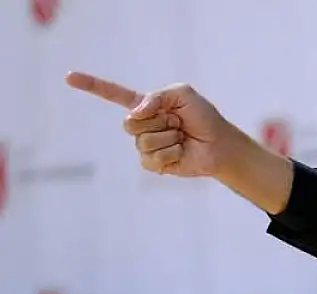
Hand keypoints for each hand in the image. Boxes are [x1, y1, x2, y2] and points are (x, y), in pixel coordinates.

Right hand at [65, 72, 234, 177]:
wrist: (219, 144)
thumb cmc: (203, 117)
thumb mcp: (182, 94)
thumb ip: (156, 96)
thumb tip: (135, 114)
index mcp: (145, 105)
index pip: (112, 94)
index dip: (91, 86)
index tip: (69, 77)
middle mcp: (141, 125)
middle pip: (129, 124)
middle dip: (157, 121)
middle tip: (177, 122)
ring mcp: (145, 145)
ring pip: (143, 142)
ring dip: (168, 138)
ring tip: (181, 137)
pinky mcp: (154, 164)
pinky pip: (152, 159)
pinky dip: (171, 153)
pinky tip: (181, 151)